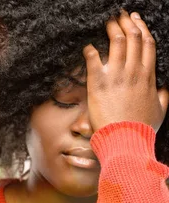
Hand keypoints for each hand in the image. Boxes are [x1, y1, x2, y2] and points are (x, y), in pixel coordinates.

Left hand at [83, 9, 168, 133]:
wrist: (125, 139)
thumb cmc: (142, 128)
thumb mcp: (160, 111)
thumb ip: (163, 96)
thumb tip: (165, 89)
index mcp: (148, 76)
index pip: (147, 44)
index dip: (141, 28)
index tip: (136, 20)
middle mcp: (134, 72)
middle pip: (133, 37)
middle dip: (126, 22)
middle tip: (119, 15)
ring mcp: (116, 76)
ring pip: (117, 42)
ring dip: (111, 29)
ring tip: (107, 23)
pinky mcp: (98, 83)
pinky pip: (93, 59)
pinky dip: (90, 50)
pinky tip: (88, 46)